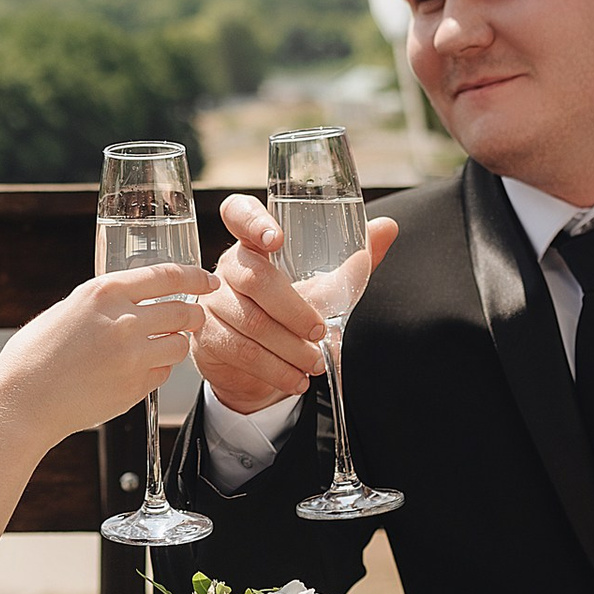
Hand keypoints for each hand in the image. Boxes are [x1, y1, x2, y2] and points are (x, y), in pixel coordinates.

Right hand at [0, 263, 213, 439]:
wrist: (22, 403)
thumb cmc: (34, 356)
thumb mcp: (68, 310)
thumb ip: (104, 303)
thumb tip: (135, 300)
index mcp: (104, 292)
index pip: (168, 275)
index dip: (196, 276)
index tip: (209, 280)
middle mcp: (124, 321)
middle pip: (184, 311)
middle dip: (195, 314)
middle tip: (194, 316)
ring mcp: (133, 357)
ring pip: (179, 345)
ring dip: (176, 343)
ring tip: (158, 345)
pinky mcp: (135, 388)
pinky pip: (163, 373)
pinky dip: (157, 369)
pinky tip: (134, 370)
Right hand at [190, 194, 399, 415]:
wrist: (254, 365)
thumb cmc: (289, 316)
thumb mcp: (322, 289)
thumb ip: (353, 263)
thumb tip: (387, 227)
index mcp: (253, 244)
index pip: (238, 213)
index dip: (252, 220)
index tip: (276, 237)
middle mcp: (228, 267)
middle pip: (256, 279)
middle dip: (294, 310)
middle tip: (320, 332)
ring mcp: (212, 301)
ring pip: (251, 322)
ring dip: (290, 348)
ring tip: (315, 364)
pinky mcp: (206, 336)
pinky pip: (241, 351)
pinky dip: (275, 369)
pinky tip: (296, 379)